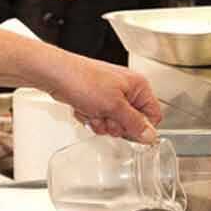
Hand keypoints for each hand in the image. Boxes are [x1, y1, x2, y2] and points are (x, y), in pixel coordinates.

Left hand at [46, 54, 162, 143]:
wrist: (57, 75)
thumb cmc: (83, 80)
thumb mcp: (114, 107)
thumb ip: (134, 124)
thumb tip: (150, 136)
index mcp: (138, 86)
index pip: (153, 115)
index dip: (141, 127)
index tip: (127, 130)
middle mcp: (127, 89)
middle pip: (131, 122)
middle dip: (115, 125)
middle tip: (106, 118)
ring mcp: (111, 95)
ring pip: (114, 123)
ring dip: (101, 123)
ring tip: (92, 111)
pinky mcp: (97, 100)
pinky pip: (100, 119)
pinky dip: (91, 118)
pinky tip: (84, 109)